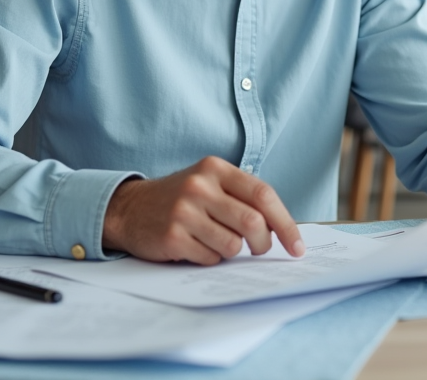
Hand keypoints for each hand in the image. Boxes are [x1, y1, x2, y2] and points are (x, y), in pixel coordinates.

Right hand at [101, 156, 304, 264]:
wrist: (129, 209)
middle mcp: (199, 186)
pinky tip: (196, 247)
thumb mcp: (209, 184)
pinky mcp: (172, 236)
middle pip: (253, 223)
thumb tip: (283, 229)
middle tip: (258, 249)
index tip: (296, 246)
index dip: (286, 223)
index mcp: (215, 168)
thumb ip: (242, 198)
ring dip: (232, 251)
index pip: (263, 194)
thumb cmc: (180, 199)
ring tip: (216, 242)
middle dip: (263, 244)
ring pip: (233, 245)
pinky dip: (210, 258)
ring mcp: (184, 211)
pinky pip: (210, 258)